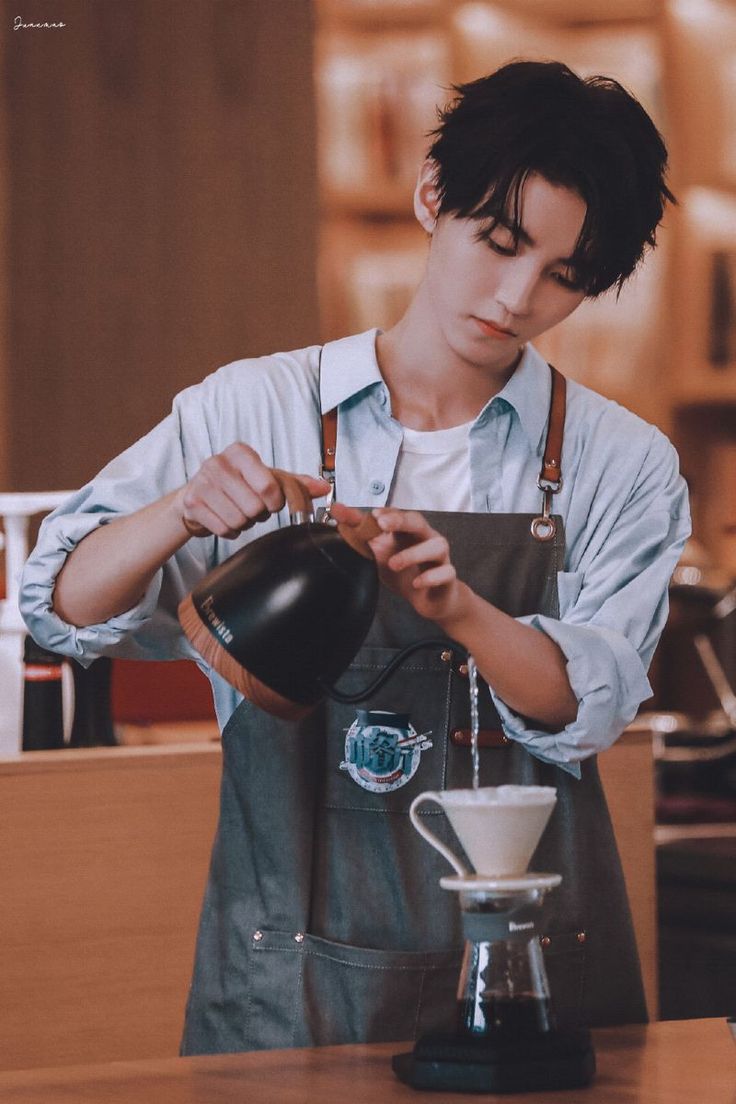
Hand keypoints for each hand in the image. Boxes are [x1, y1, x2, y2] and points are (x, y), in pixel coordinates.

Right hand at [178, 444, 329, 538]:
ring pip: (240, 519)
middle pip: (255, 507)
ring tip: (238, 511)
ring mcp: (202, 483)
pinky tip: (225, 518)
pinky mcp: (192, 503)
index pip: (270, 486)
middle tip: (252, 507)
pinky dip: (230, 530)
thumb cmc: (238, 483)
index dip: (277, 502)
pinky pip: (224, 529)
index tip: (274, 503)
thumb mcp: (267, 478)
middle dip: (259, 514)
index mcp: (241, 452)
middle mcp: (218, 463)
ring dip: (244, 523)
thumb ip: (295, 483)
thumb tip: (324, 488)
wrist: (198, 494)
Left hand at [331, 503, 471, 626]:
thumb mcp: (378, 550)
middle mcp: (426, 539)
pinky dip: (431, 577)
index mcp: (408, 531)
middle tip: (383, 525)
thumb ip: (358, 530)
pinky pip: (446, 572)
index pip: (400, 514)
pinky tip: (416, 582)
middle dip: (401, 521)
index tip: (374, 514)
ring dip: (414, 553)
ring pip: (436, 546)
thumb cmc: (404, 570)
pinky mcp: (447, 577)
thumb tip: (336, 509)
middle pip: (418, 522)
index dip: (389, 513)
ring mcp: (440, 557)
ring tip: (393, 563)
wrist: (429, 598)